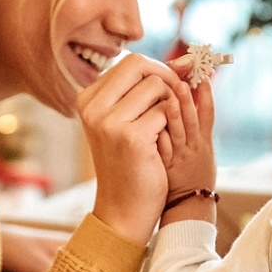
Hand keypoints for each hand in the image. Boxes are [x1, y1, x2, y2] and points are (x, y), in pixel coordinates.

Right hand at [78, 53, 186, 243]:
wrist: (124, 209)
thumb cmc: (130, 164)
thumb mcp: (127, 121)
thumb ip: (143, 90)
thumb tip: (183, 62)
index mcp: (87, 99)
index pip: (129, 62)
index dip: (159, 68)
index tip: (177, 80)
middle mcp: (92, 106)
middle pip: (141, 65)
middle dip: (167, 77)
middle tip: (178, 98)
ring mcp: (108, 121)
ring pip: (157, 86)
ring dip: (170, 103)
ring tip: (163, 129)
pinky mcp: (130, 136)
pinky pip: (166, 110)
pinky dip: (171, 124)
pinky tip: (161, 145)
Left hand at [159, 56, 217, 225]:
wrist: (186, 207)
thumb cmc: (189, 173)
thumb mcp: (197, 147)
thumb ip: (193, 121)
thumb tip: (185, 91)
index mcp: (203, 140)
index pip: (207, 112)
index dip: (205, 93)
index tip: (202, 74)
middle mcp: (194, 147)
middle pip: (195, 117)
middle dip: (192, 97)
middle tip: (188, 78)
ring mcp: (181, 157)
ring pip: (181, 131)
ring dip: (178, 111)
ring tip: (174, 93)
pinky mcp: (167, 168)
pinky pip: (164, 149)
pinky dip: (161, 135)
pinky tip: (154, 123)